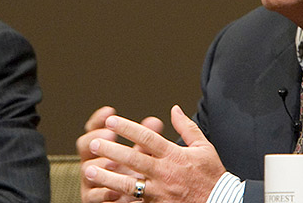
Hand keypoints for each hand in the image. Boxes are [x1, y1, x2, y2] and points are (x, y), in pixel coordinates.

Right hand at [76, 106, 163, 202]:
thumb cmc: (134, 179)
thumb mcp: (141, 158)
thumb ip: (144, 142)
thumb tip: (154, 122)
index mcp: (102, 150)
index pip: (94, 130)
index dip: (99, 120)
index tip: (110, 111)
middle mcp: (92, 162)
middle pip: (84, 145)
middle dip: (95, 138)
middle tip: (110, 134)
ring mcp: (89, 180)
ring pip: (86, 170)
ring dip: (99, 165)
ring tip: (112, 163)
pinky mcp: (91, 199)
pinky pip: (92, 196)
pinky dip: (103, 192)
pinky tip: (116, 191)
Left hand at [84, 105, 226, 202]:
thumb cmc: (213, 176)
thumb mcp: (204, 148)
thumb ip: (187, 127)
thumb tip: (174, 109)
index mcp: (175, 156)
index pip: (147, 138)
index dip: (127, 128)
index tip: (111, 121)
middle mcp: (165, 173)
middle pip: (133, 159)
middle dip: (111, 150)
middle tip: (94, 143)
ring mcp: (160, 192)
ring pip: (128, 184)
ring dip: (107, 177)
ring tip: (89, 170)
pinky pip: (134, 202)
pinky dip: (118, 198)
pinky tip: (103, 193)